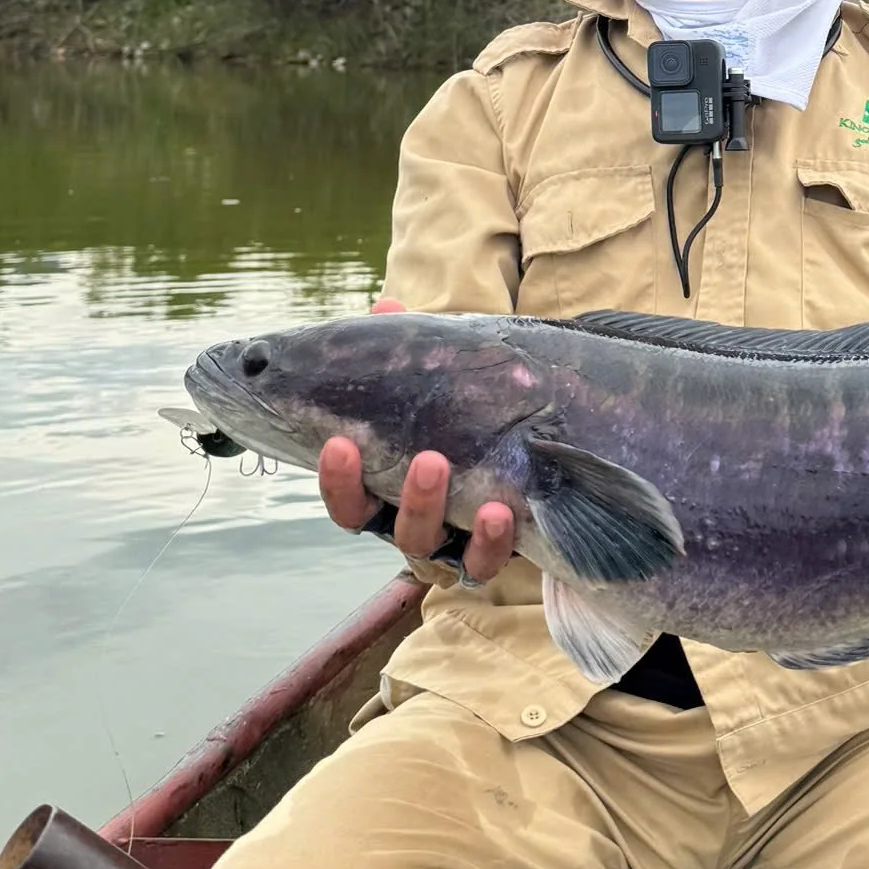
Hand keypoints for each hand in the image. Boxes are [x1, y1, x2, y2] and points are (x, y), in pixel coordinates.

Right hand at [316, 297, 514, 580]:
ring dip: (431, 509)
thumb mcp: (437, 389)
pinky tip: (500, 512)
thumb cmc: (461, 423)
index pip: (347, 494)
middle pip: (381, 522)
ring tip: (448, 470)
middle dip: (397, 492)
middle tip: (424, 458)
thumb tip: (386, 308)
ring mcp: (446, 540)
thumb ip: (408, 355)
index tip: (338, 443)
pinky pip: (482, 560)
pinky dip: (488, 540)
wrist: (531, 464)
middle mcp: (405, 518)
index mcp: (383, 484)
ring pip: (423, 542)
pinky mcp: (486, 552)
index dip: (337, 478)